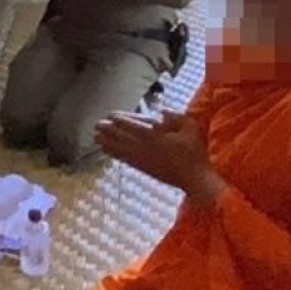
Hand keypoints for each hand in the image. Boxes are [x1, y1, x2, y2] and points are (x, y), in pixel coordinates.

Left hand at [94, 110, 222, 206]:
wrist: (194, 178)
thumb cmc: (195, 152)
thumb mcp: (191, 128)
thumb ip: (175, 117)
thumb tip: (162, 111)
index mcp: (155, 136)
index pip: (133, 126)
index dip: (120, 120)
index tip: (110, 115)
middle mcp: (145, 147)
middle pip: (122, 137)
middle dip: (108, 130)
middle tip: (96, 125)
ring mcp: (143, 159)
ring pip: (121, 149)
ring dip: (107, 143)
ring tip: (95, 138)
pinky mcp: (144, 169)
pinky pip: (125, 160)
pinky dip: (115, 154)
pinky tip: (107, 151)